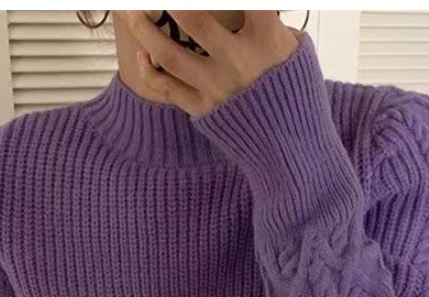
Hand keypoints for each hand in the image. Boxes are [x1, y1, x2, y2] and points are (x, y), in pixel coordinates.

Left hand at [126, 10, 301, 116]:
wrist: (291, 150)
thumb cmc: (295, 95)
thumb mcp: (298, 54)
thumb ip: (273, 25)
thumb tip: (251, 9)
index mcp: (267, 41)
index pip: (246, 0)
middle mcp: (238, 63)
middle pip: (195, 20)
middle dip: (173, 3)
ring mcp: (217, 88)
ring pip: (170, 55)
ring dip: (145, 31)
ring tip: (131, 14)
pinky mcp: (204, 111)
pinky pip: (168, 89)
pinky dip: (150, 72)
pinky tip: (142, 55)